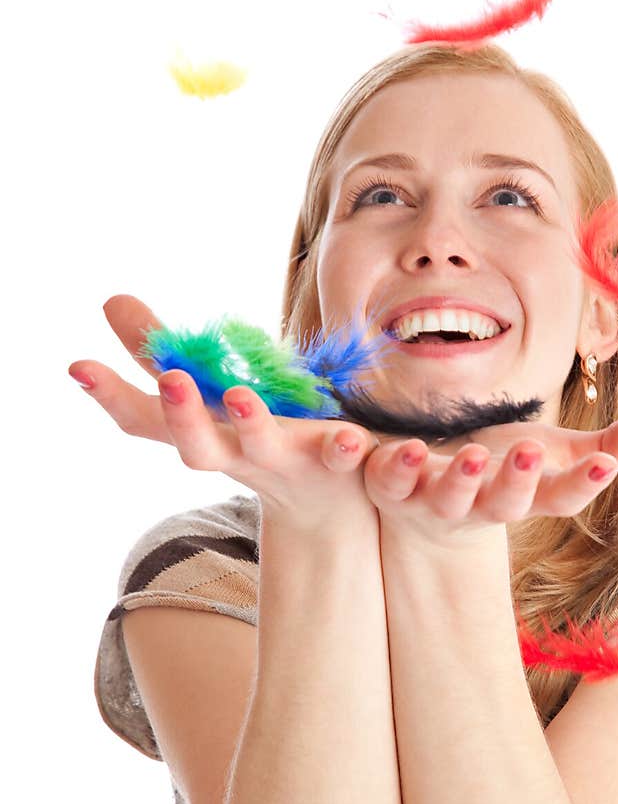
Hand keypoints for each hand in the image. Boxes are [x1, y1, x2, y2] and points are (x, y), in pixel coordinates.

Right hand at [69, 294, 380, 533]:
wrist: (329, 502)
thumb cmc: (256, 436)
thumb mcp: (207, 394)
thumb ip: (161, 353)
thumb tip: (110, 300)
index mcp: (203, 432)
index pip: (147, 422)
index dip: (112, 396)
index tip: (77, 365)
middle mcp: (237, 453)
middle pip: (199, 447)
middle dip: (181, 414)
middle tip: (169, 378)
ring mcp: (287, 458)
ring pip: (263, 447)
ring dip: (251, 422)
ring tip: (241, 394)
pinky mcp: (335, 460)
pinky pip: (341, 455)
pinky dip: (347, 446)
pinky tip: (354, 436)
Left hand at [362, 414, 617, 547]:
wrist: (421, 500)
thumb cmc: (499, 471)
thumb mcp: (553, 453)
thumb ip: (604, 443)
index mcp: (524, 497)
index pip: (560, 499)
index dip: (583, 484)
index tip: (608, 464)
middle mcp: (481, 507)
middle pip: (504, 505)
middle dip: (518, 481)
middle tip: (532, 452)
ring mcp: (434, 501)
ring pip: (448, 499)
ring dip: (461, 478)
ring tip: (474, 453)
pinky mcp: (393, 487)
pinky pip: (391, 480)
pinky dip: (397, 466)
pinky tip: (408, 446)